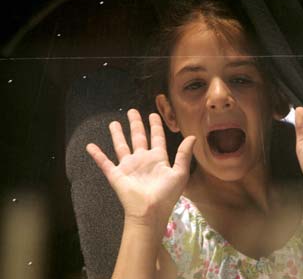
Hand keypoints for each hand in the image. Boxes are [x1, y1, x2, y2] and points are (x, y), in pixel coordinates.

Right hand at [86, 109, 195, 224]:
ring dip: (117, 135)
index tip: (153, 114)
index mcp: (158, 159)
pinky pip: (104, 162)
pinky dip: (97, 155)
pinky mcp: (117, 175)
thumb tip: (193, 136)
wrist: (150, 211)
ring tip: (114, 123)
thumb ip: (184, 154)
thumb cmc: (166, 194)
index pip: (157, 138)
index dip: (155, 126)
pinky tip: (90, 146)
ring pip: (121, 146)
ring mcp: (129, 167)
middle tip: (132, 111)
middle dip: (136, 124)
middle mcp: (143, 160)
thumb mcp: (179, 173)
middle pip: (138, 138)